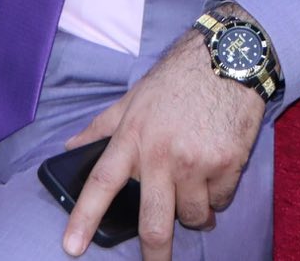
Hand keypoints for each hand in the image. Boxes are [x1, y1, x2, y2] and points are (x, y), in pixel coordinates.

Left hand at [62, 23, 267, 259]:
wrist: (229, 58)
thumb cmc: (178, 79)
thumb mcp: (134, 97)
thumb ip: (102, 126)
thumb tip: (70, 148)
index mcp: (133, 137)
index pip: (102, 182)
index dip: (84, 217)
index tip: (72, 247)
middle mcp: (162, 154)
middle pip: (154, 223)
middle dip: (154, 254)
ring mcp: (196, 162)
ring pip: (192, 216)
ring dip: (194, 213)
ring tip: (195, 189)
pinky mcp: (227, 164)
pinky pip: (220, 200)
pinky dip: (217, 195)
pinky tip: (217, 169)